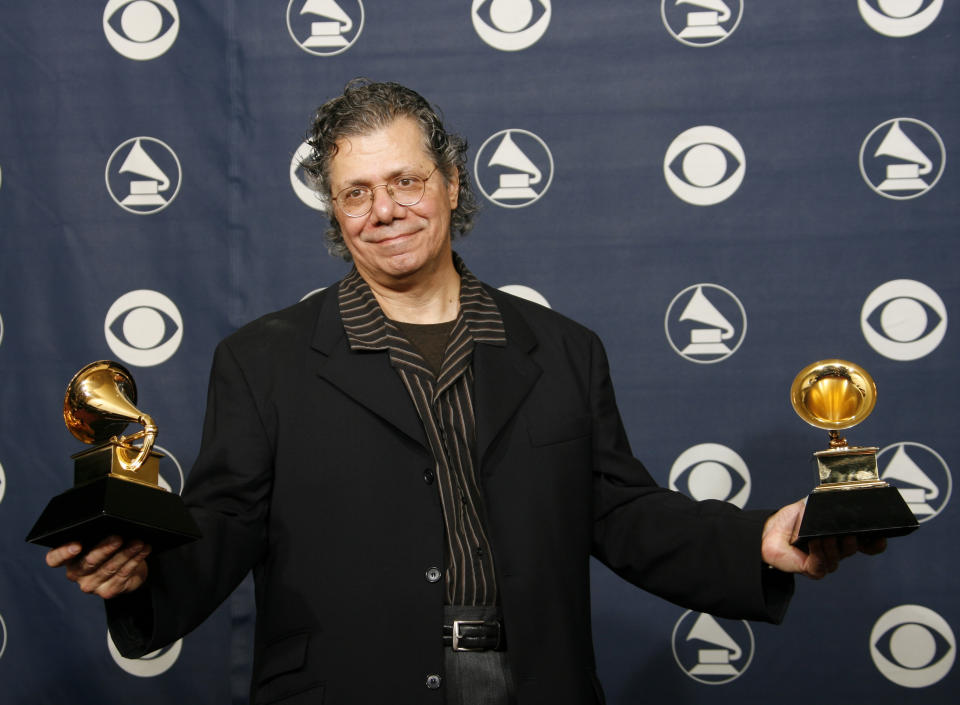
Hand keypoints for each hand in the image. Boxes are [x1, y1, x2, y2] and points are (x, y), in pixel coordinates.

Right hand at [46, 536, 150, 598]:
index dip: (63, 553)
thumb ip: (96, 528)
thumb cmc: (109, 545)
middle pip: (87, 563)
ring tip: (138, 542)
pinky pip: (123, 575)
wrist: (127, 566)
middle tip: (118, 538)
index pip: (55, 559)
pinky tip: (143, 550)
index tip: (76, 545)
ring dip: (126, 553)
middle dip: (104, 549)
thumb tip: (109, 513)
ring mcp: (91, 585)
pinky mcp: (108, 591)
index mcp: (68, 558)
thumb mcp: (99, 536)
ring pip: (109, 568)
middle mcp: (76, 573)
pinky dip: (135, 560)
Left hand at [760, 499, 886, 578]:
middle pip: (853, 548)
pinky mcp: (813, 569)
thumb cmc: (793, 519)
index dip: (876, 543)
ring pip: (837, 557)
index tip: (880, 536)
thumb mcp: (813, 504)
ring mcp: (826, 561)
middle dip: (851, 540)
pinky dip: (819, 552)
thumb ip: (827, 502)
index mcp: (843, 535)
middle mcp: (837, 550)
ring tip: (824, 535)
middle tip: (847, 531)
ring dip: (832, 545)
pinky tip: (813, 542)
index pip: (868, 544)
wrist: (770, 530)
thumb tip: (838, 500)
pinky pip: (821, 564)